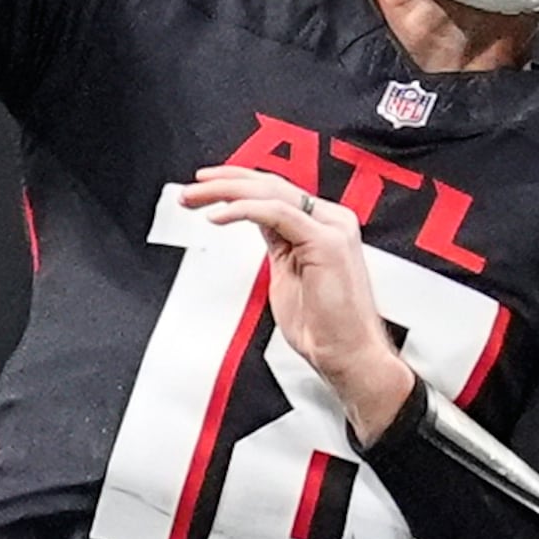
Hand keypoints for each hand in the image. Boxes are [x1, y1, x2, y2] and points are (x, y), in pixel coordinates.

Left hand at [182, 165, 417, 437]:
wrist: (350, 357)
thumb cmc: (323, 327)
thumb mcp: (289, 273)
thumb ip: (277, 242)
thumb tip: (253, 219)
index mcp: (325, 224)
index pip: (276, 190)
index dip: (237, 181)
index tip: (204, 186)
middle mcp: (332, 219)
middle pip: (270, 185)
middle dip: (224, 182)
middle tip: (189, 191)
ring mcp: (333, 228)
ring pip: (271, 193)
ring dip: (226, 192)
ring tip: (194, 198)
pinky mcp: (327, 242)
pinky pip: (278, 213)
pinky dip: (243, 210)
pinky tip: (217, 217)